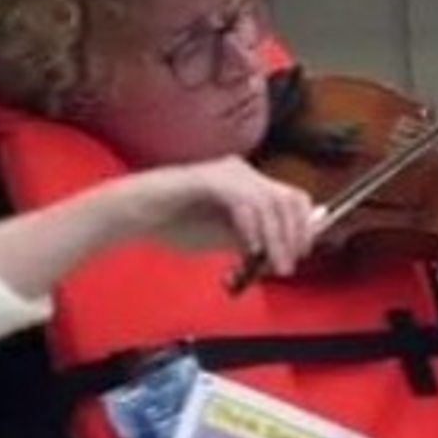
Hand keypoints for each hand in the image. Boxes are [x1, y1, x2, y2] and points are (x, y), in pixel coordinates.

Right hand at [122, 157, 317, 274]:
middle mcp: (241, 172)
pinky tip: (249, 249)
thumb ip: (254, 240)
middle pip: (288, 198)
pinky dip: (252, 229)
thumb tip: (283, 252)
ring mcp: (226, 173)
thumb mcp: (225, 237)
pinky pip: (244, 204)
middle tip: (287, 264)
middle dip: (294, 234)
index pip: (292, 198)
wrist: (134, 215)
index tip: (300, 254)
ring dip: (276, 238)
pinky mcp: (209, 179)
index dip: (303, 226)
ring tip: (272, 264)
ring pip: (270, 203)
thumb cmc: (175, 224)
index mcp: (247, 183)